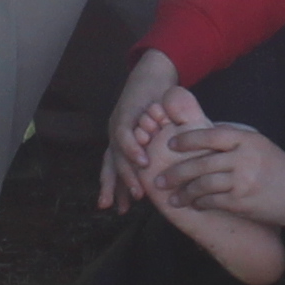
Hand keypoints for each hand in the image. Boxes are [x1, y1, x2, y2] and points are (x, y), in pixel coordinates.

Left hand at [98, 51, 190, 211]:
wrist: (153, 74)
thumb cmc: (158, 103)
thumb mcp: (159, 133)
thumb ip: (159, 152)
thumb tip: (172, 174)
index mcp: (121, 143)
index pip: (115, 171)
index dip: (117, 190)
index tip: (120, 210)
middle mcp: (115, 137)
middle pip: (112, 167)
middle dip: (117, 189)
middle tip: (123, 209)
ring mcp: (117, 126)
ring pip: (117, 155)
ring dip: (128, 175)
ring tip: (139, 192)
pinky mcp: (124, 114)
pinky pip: (125, 135)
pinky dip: (133, 149)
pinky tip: (142, 162)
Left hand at [150, 122, 284, 232]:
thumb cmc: (277, 167)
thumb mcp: (259, 144)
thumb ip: (233, 138)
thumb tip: (202, 132)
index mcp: (247, 140)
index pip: (211, 135)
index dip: (188, 139)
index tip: (170, 145)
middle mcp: (244, 158)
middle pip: (201, 163)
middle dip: (176, 172)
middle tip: (159, 180)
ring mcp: (243, 181)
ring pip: (203, 184)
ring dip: (184, 192)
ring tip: (173, 198)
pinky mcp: (243, 202)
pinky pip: (213, 201)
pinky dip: (200, 203)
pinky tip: (193, 204)